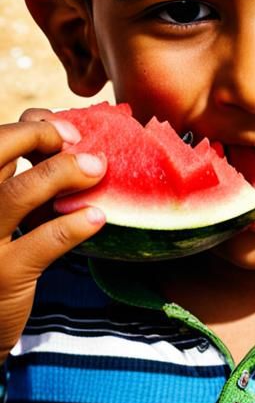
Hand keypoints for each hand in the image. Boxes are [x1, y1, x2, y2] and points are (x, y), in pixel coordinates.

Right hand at [0, 110, 105, 361]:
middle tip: (78, 139)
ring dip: (62, 173)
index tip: (64, 128)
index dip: (27, 128)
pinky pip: (42, 242)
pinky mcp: (4, 275)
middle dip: (40, 137)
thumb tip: (54, 133)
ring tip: (97, 168)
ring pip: (17, 194)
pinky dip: (74, 225)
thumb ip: (11, 179)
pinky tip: (98, 216)